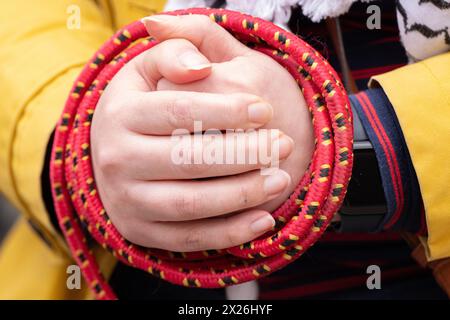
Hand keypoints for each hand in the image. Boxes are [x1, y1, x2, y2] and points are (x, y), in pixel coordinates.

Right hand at [91, 18, 296, 251]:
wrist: (111, 154)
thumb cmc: (142, 106)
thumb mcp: (147, 69)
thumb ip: (172, 50)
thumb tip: (199, 65)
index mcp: (119, 114)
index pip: (178, 111)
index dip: (227, 111)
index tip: (265, 111)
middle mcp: (116, 161)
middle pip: (188, 160)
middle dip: (244, 154)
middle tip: (283, 144)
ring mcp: (127, 202)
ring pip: (192, 205)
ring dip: (243, 194)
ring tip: (280, 178)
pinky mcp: (142, 232)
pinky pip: (190, 240)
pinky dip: (230, 234)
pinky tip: (263, 220)